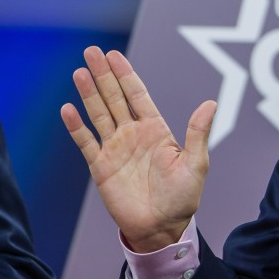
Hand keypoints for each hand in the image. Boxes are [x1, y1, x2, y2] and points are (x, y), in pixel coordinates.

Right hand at [61, 47, 215, 252]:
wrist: (162, 227)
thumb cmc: (183, 197)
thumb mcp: (196, 163)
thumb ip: (197, 132)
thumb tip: (210, 103)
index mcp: (156, 129)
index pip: (138, 94)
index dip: (126, 74)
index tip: (114, 55)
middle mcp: (133, 134)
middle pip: (115, 98)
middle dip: (103, 75)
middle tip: (91, 51)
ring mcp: (115, 149)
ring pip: (99, 114)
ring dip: (89, 94)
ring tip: (79, 71)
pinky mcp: (101, 167)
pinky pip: (86, 142)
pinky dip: (77, 127)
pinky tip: (68, 109)